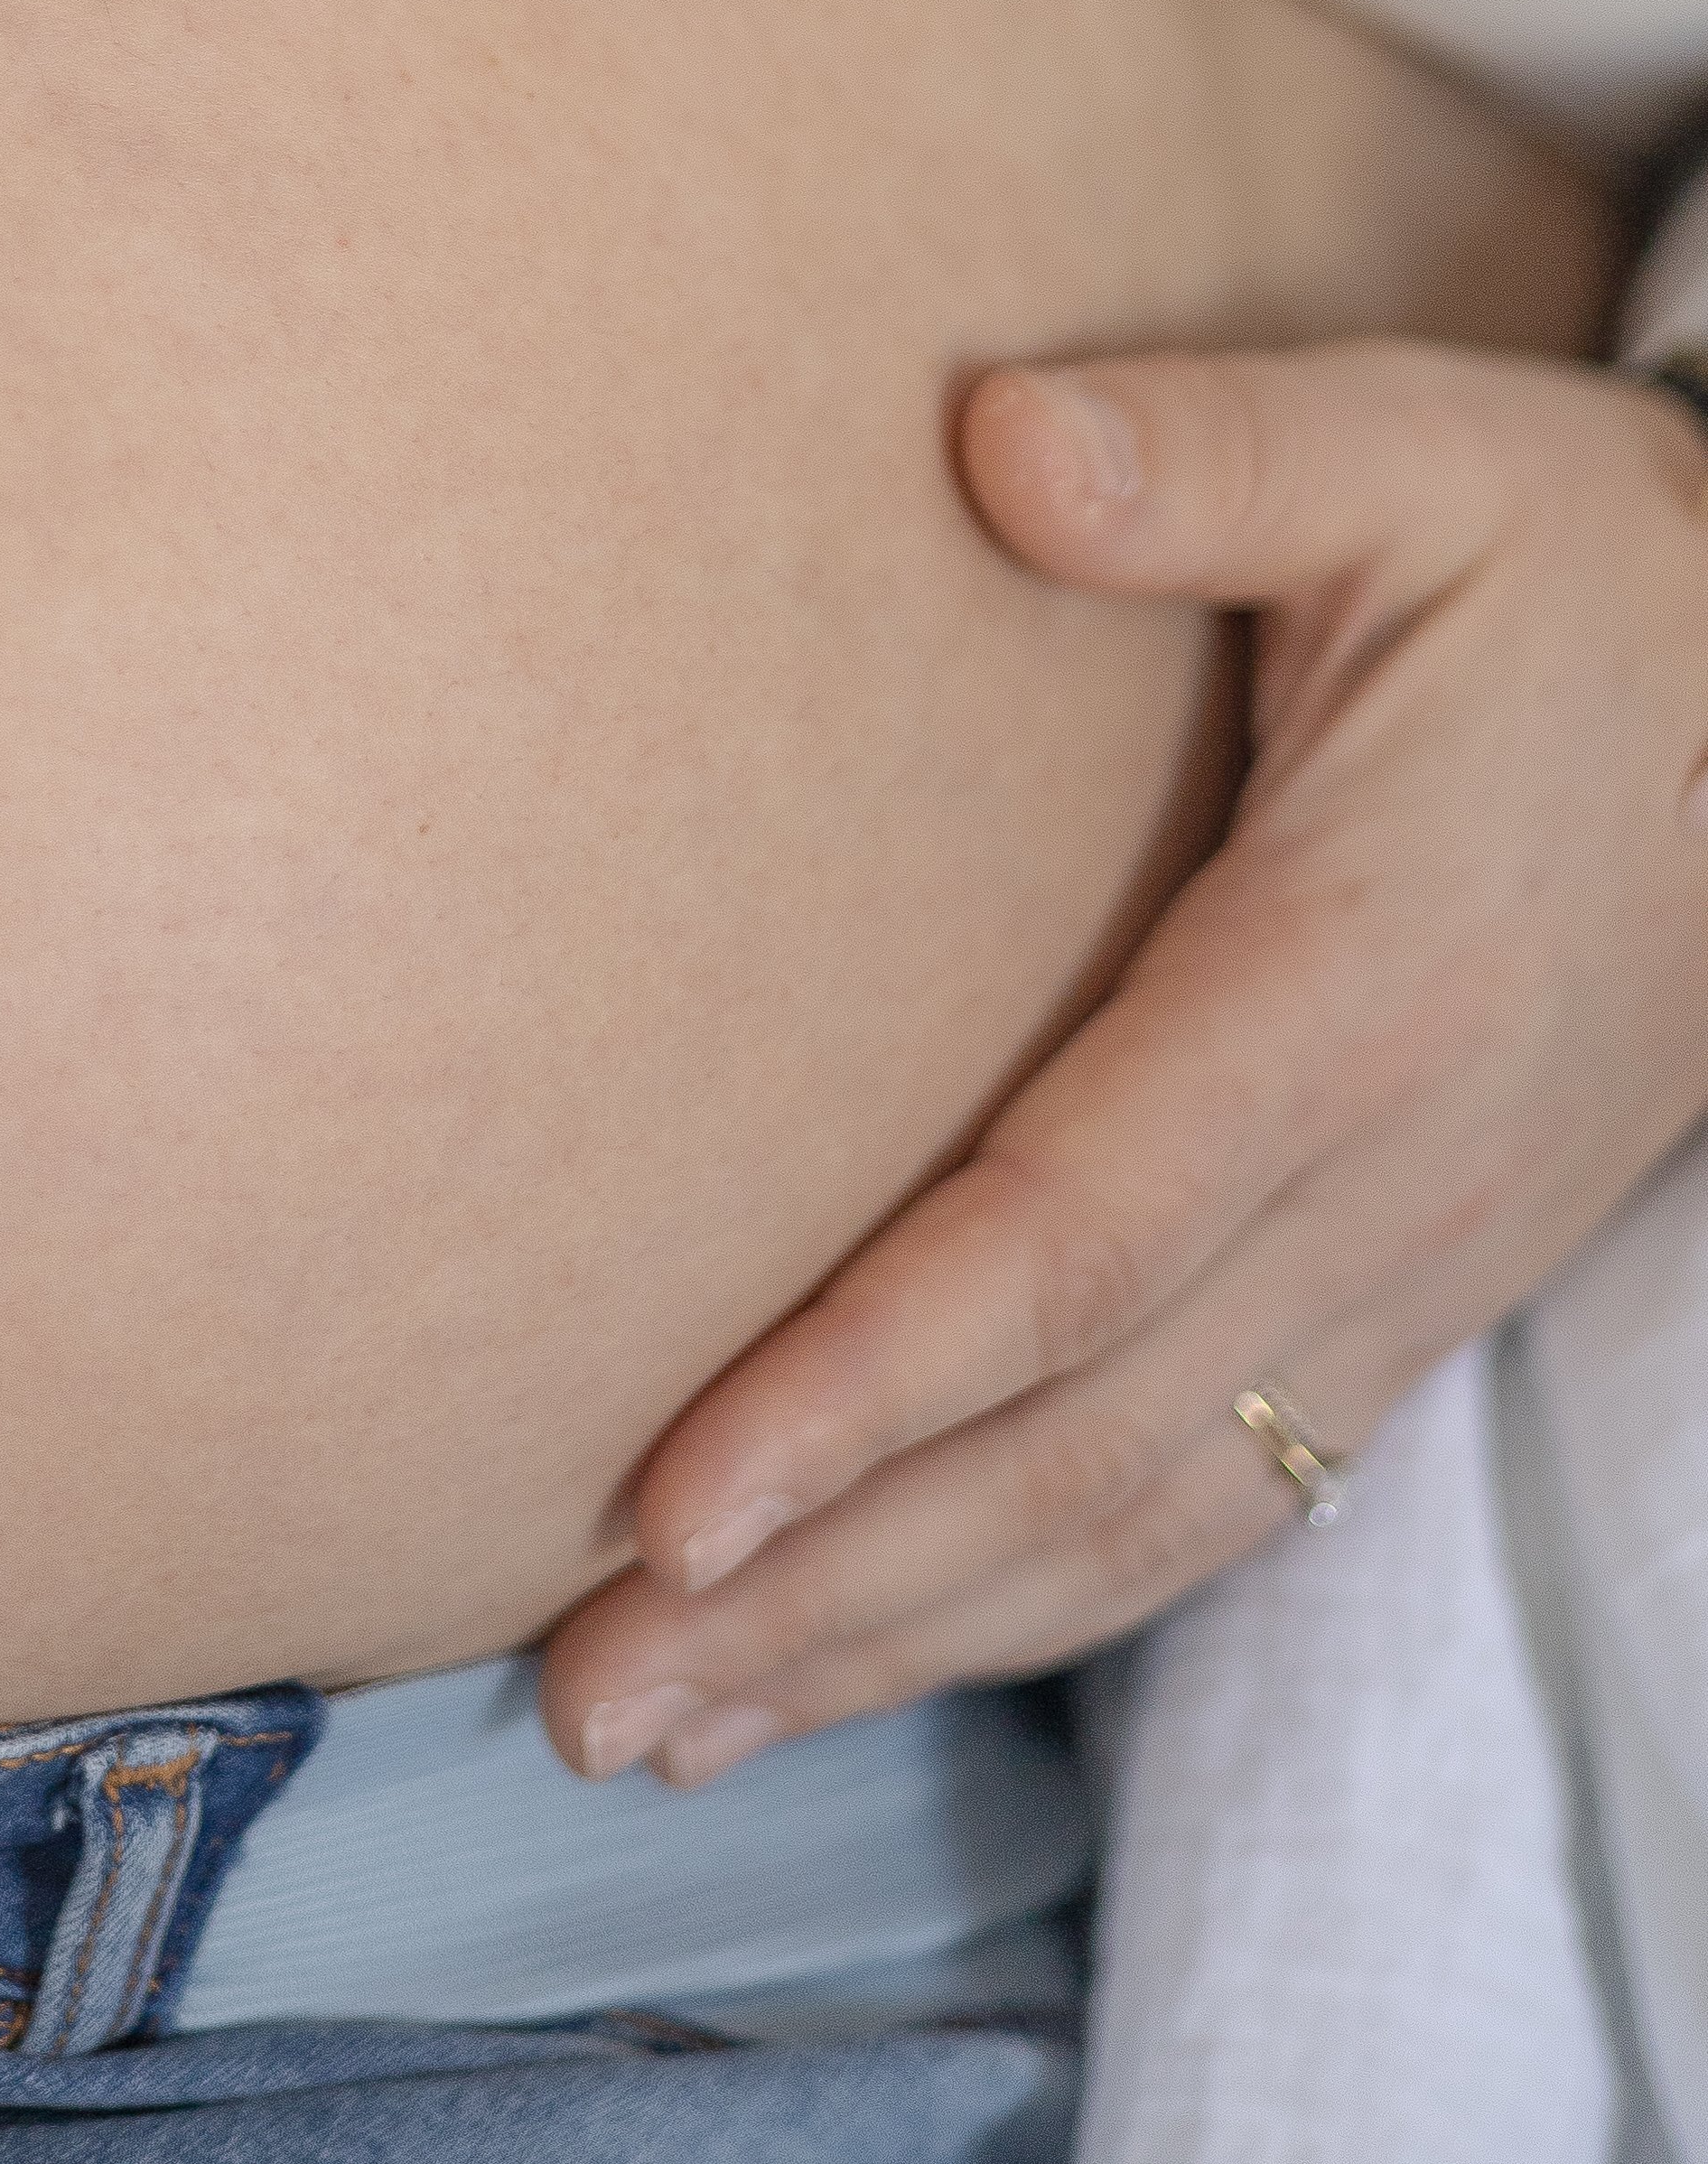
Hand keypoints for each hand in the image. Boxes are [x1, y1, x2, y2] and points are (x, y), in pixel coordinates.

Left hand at [541, 338, 1707, 1788]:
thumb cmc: (1582, 572)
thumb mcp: (1420, 455)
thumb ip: (1213, 454)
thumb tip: (998, 441)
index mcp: (1349, 988)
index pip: (1079, 1234)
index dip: (871, 1379)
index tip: (674, 1494)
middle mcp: (1380, 1181)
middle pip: (1075, 1444)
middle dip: (822, 1587)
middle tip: (582, 1694)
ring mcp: (1403, 1273)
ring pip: (1137, 1519)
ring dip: (892, 1641)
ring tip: (663, 1721)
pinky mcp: (1400, 1302)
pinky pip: (1208, 1506)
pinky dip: (1022, 1606)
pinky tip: (857, 1653)